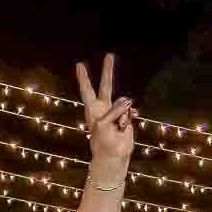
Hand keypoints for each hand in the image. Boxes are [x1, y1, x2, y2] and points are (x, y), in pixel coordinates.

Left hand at [75, 53, 136, 171]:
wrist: (114, 155)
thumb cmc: (103, 142)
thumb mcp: (104, 125)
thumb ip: (114, 110)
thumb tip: (127, 100)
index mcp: (92, 109)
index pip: (87, 90)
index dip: (84, 77)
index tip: (80, 64)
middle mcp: (103, 107)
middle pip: (106, 85)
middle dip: (108, 71)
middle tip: (109, 55)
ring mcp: (116, 111)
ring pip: (124, 103)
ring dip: (123, 116)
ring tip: (118, 129)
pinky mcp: (126, 117)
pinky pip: (131, 111)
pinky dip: (130, 118)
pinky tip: (125, 127)